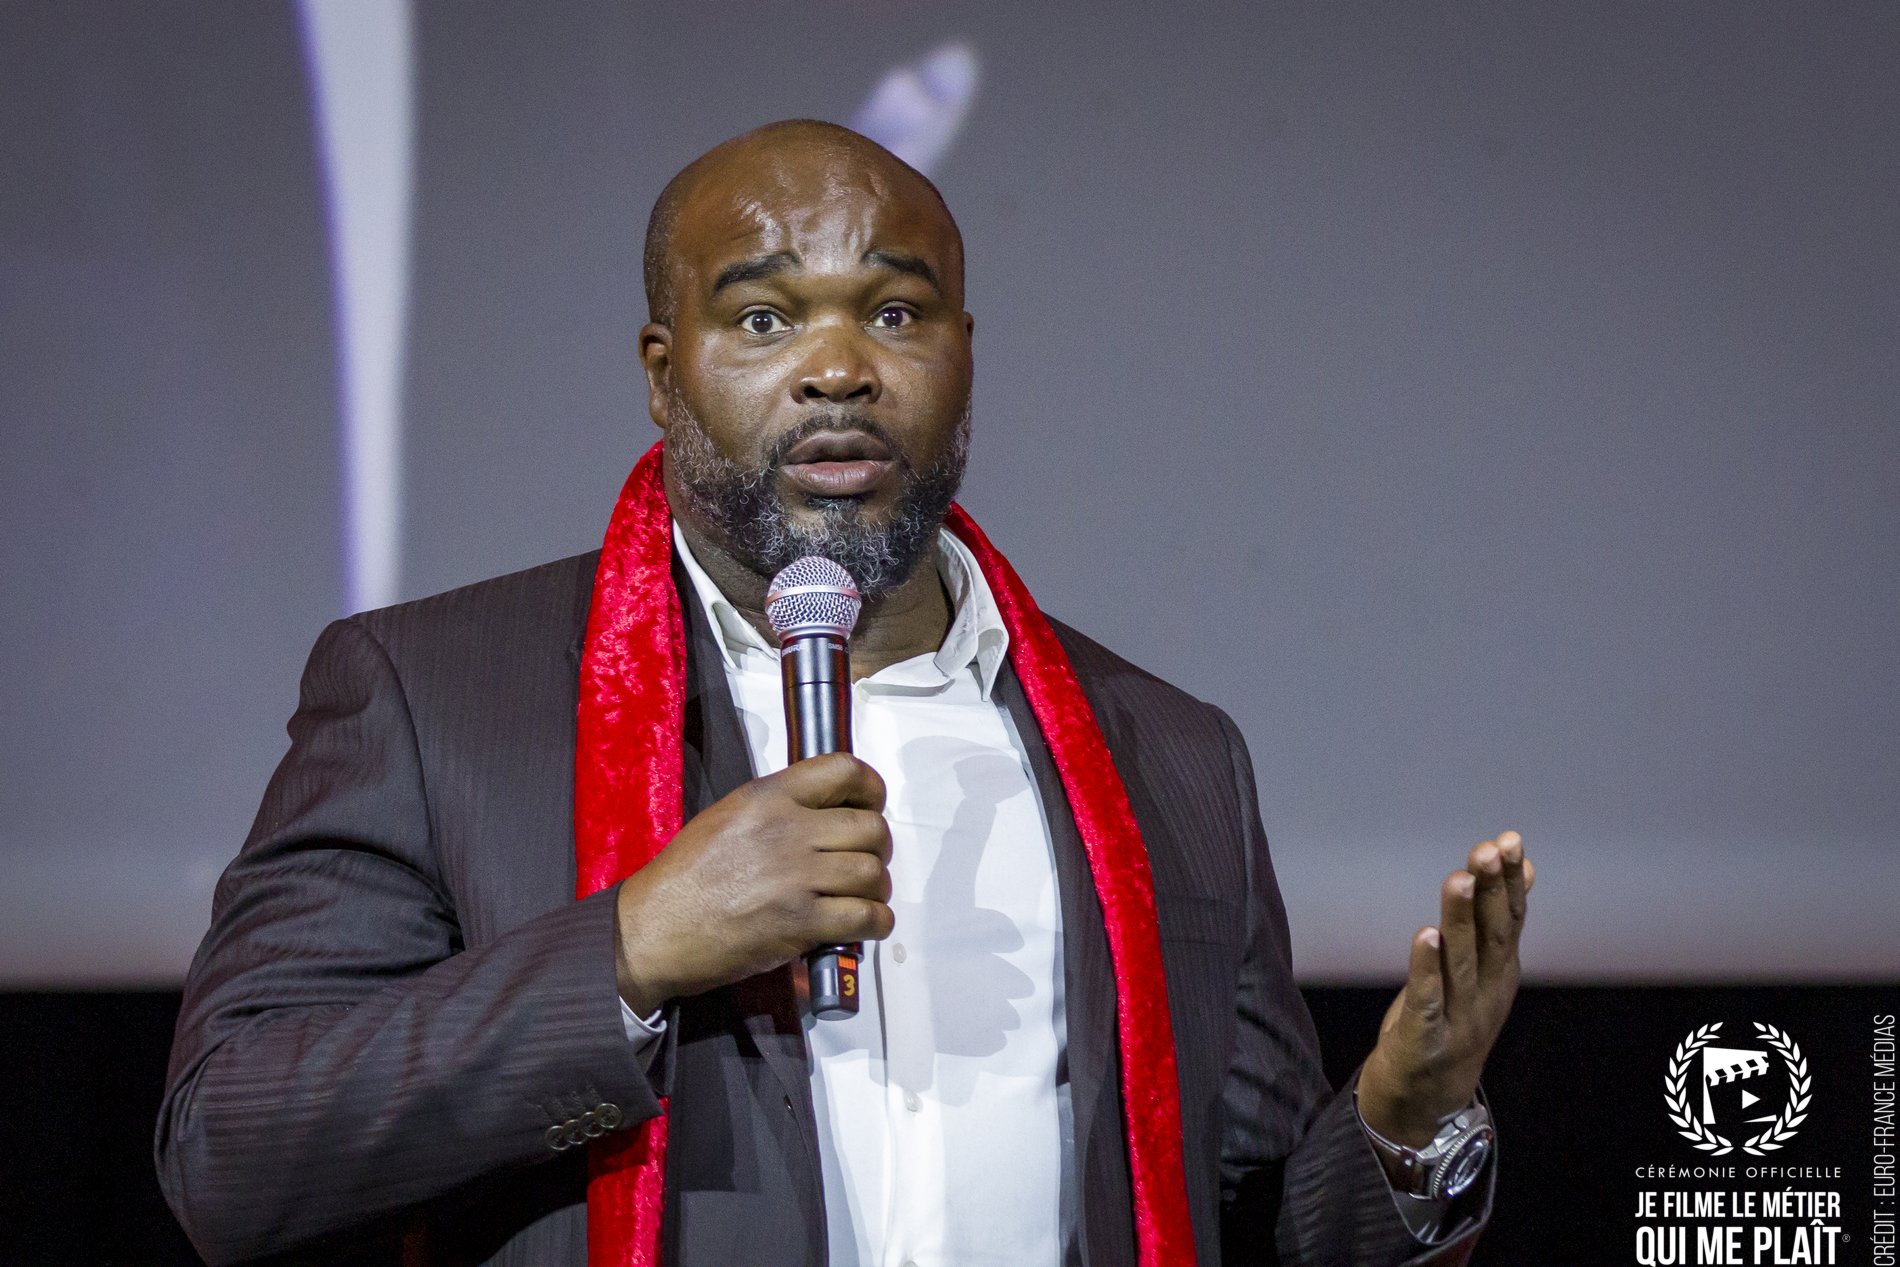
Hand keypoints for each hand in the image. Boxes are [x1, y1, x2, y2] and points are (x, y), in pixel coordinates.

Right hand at [612, 752, 893, 1013]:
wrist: (652, 930)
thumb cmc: (685, 877)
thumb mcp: (727, 818)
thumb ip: (777, 809)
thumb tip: (827, 815)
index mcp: (768, 796)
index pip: (844, 769)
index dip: (870, 789)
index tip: (869, 807)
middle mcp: (787, 829)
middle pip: (870, 827)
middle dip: (877, 848)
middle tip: (863, 864)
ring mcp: (795, 876)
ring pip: (872, 872)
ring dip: (875, 889)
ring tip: (860, 898)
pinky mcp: (800, 922)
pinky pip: (866, 917)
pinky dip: (875, 923)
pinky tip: (864, 926)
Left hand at [1356, 830, 1534, 1147]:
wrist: (1428, 1100)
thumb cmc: (1453, 1022)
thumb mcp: (1483, 970)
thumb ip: (1498, 921)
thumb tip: (1523, 867)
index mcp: (1500, 973)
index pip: (1508, 920)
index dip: (1508, 881)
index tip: (1510, 840)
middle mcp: (1485, 991)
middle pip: (1490, 936)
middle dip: (1490, 890)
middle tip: (1488, 850)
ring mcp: (1459, 1016)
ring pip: (1460, 960)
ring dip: (1460, 917)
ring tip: (1460, 878)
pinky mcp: (1425, 1037)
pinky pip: (1426, 997)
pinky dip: (1426, 966)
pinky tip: (1424, 935)